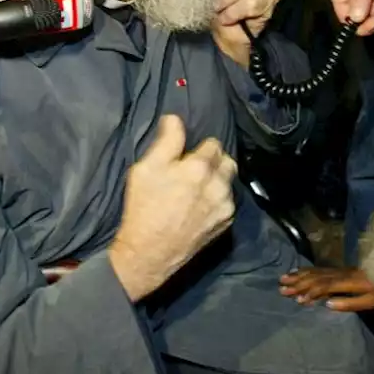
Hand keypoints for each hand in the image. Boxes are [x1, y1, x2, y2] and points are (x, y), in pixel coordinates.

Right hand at [107, 115, 238, 300]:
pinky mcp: (226, 224)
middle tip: (195, 170)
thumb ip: (167, 140)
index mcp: (200, 168)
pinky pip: (228, 203)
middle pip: (228, 161)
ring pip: (229, 183)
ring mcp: (225, 207)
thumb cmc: (143, 208)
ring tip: (197, 190)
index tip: (187, 156)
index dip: (200, 147)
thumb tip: (175, 119)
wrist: (148, 254)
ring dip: (217, 182)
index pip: (214, 144)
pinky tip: (200, 206)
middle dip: (214, 162)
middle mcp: (219, 186)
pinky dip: (218, 200)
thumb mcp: (146, 169)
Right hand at [279, 266, 373, 311]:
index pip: (325, 286)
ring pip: (315, 272)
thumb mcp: (371, 301)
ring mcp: (339, 270)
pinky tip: (299, 272)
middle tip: (281, 288)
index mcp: (347, 282)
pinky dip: (306, 270)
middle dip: (298, 283)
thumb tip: (328, 304)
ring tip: (283, 279)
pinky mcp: (339, 270)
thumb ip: (350, 303)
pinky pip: (319, 269)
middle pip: (316, 277)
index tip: (298, 300)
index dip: (311, 292)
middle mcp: (340, 273)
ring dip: (299, 276)